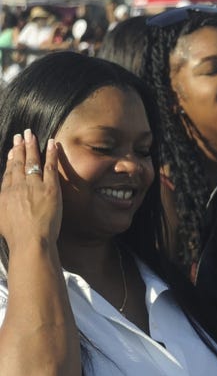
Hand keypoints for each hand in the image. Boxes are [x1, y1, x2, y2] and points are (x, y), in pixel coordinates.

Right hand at [0, 131, 61, 246]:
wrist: (30, 240)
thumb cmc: (15, 236)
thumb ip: (0, 206)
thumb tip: (3, 198)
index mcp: (4, 194)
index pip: (8, 173)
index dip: (11, 160)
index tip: (13, 150)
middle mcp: (17, 186)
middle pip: (18, 163)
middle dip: (19, 147)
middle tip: (21, 135)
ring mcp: (33, 186)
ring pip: (32, 161)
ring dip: (32, 146)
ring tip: (32, 134)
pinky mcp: (49, 188)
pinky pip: (50, 166)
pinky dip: (51, 154)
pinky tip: (52, 143)